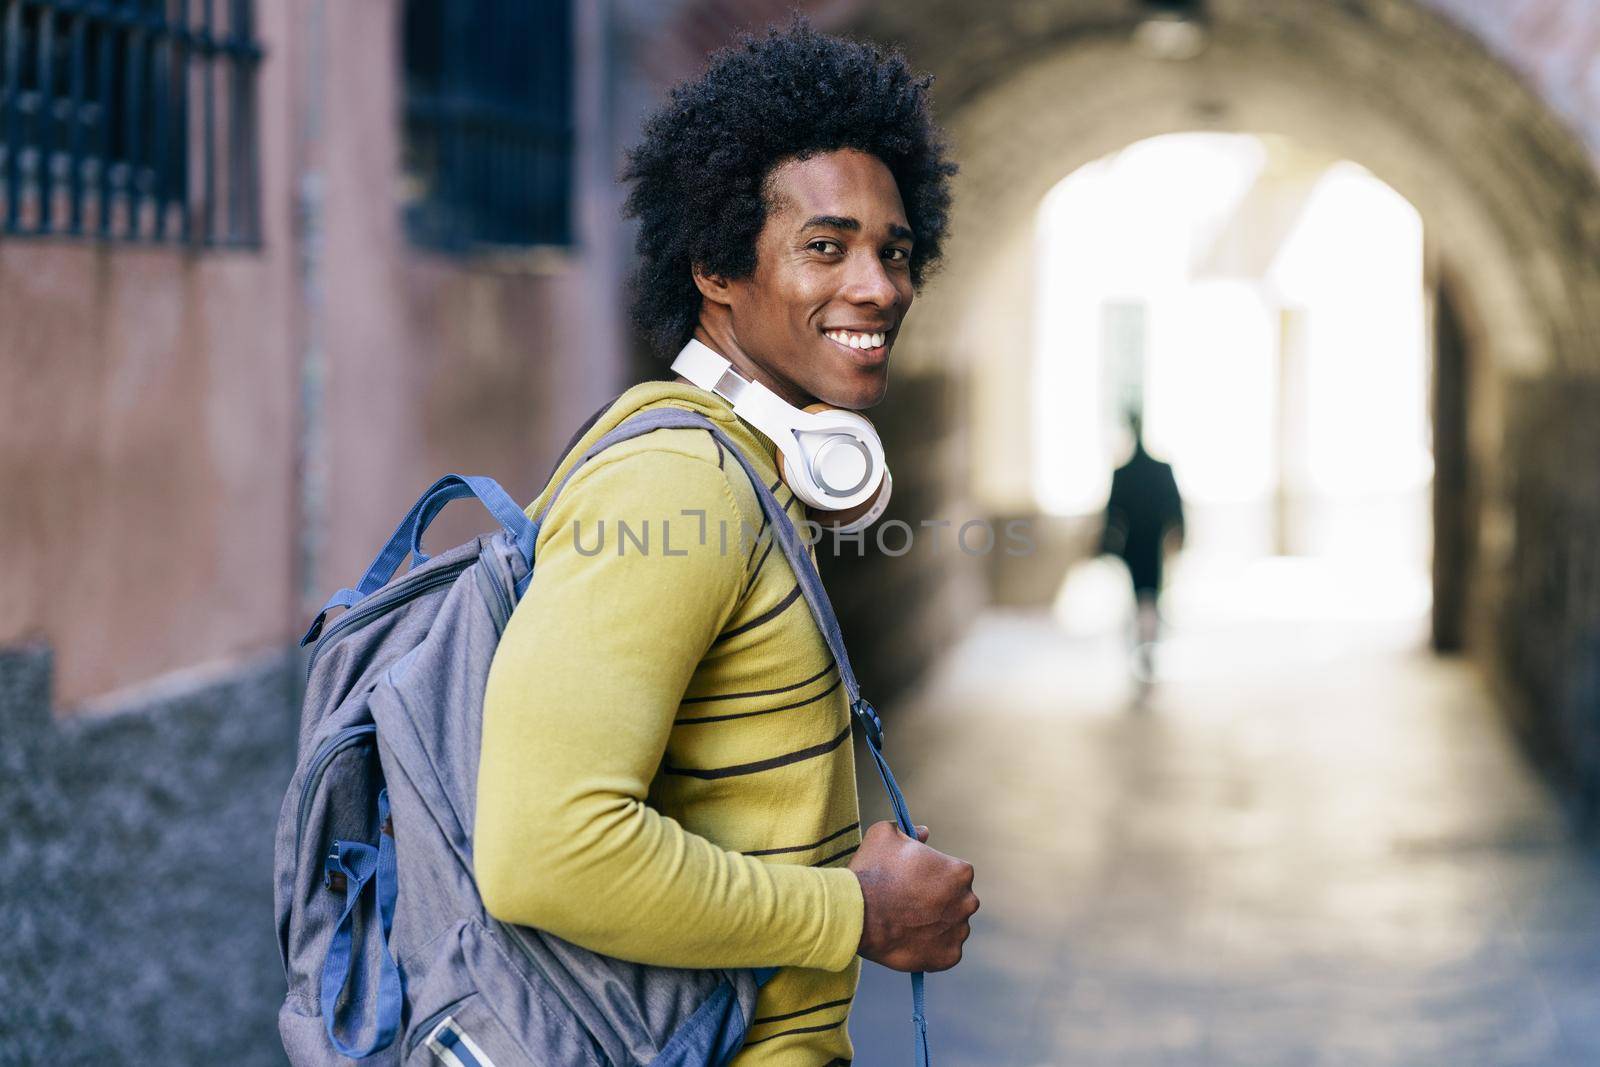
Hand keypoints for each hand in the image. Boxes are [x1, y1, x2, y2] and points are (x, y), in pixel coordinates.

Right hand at [848, 821, 978, 971]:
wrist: (857, 914)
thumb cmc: (873, 871)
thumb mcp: (885, 834)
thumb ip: (909, 829)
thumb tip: (924, 833)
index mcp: (960, 872)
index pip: (954, 872)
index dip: (932, 875)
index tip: (914, 880)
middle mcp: (967, 902)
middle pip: (957, 900)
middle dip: (938, 900)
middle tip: (909, 902)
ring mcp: (959, 931)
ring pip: (951, 926)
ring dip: (936, 924)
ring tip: (906, 922)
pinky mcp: (949, 957)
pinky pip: (944, 950)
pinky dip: (931, 947)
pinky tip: (910, 939)